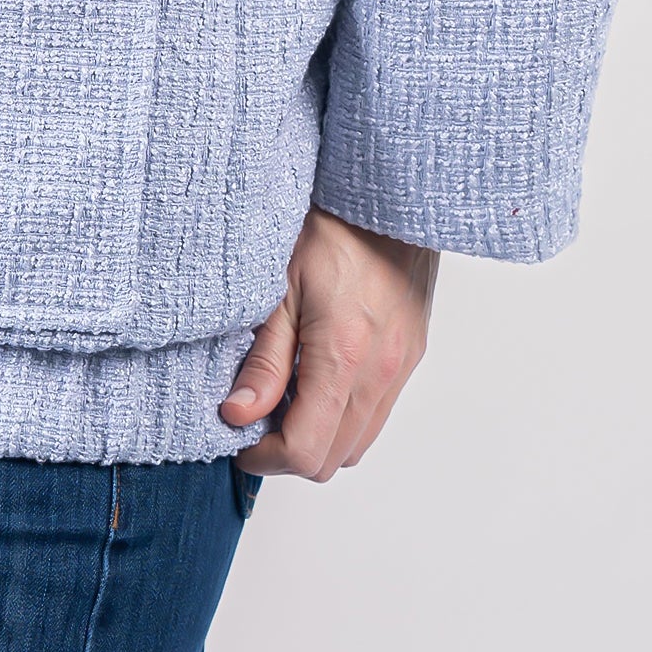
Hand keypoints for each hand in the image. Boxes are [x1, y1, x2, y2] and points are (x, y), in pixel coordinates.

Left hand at [222, 206, 436, 478]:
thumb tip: (239, 414)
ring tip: (284, 397)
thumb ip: (264, 358)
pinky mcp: (412, 354)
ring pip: (359, 442)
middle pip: (334, 458)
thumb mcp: (279, 287)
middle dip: (289, 453)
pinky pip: (378, 413)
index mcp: (343, 356)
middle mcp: (382, 371)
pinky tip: (316, 378)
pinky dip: (345, 416)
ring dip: (320, 436)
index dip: (265, 458)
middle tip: (255, 419)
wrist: (388, 193)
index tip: (239, 440)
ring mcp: (402, 365)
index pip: (306, 449)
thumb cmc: (331, 227)